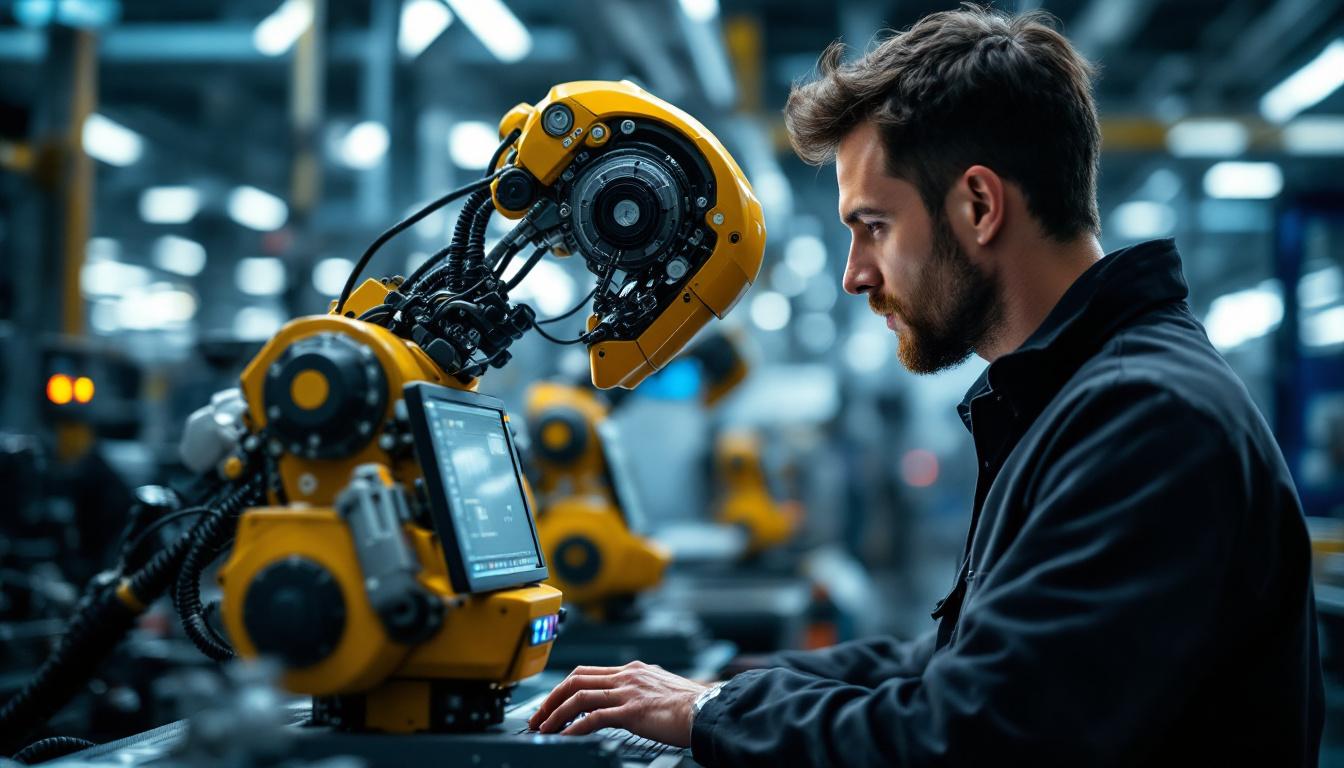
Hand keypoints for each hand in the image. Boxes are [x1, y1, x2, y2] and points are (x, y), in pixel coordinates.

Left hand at [528, 660, 706, 746]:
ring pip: (579, 696)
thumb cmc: (690, 705)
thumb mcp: (659, 688)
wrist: (707, 710)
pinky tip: (564, 737)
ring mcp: (628, 692)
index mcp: (632, 670)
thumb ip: (638, 691)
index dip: (564, 687)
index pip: (587, 672)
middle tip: (538, 717)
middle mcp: (627, 676)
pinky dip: (574, 727)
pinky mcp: (632, 711)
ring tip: (544, 729)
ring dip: (556, 714)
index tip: (552, 702)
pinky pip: (593, 717)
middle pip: (576, 680)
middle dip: (551, 699)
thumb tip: (623, 704)